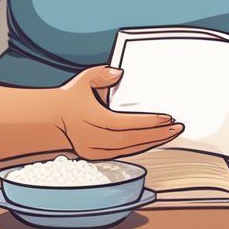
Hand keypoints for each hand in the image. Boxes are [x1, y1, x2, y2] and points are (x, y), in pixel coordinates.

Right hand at [51, 65, 183, 159]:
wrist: (50, 120)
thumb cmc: (70, 98)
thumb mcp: (83, 80)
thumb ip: (102, 74)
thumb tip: (118, 72)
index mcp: (91, 118)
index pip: (124, 123)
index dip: (147, 122)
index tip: (166, 118)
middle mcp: (92, 137)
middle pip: (131, 140)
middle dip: (156, 135)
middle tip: (177, 128)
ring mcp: (94, 149)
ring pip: (129, 149)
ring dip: (152, 142)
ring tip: (171, 134)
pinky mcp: (96, 155)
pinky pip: (123, 153)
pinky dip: (140, 148)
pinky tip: (154, 141)